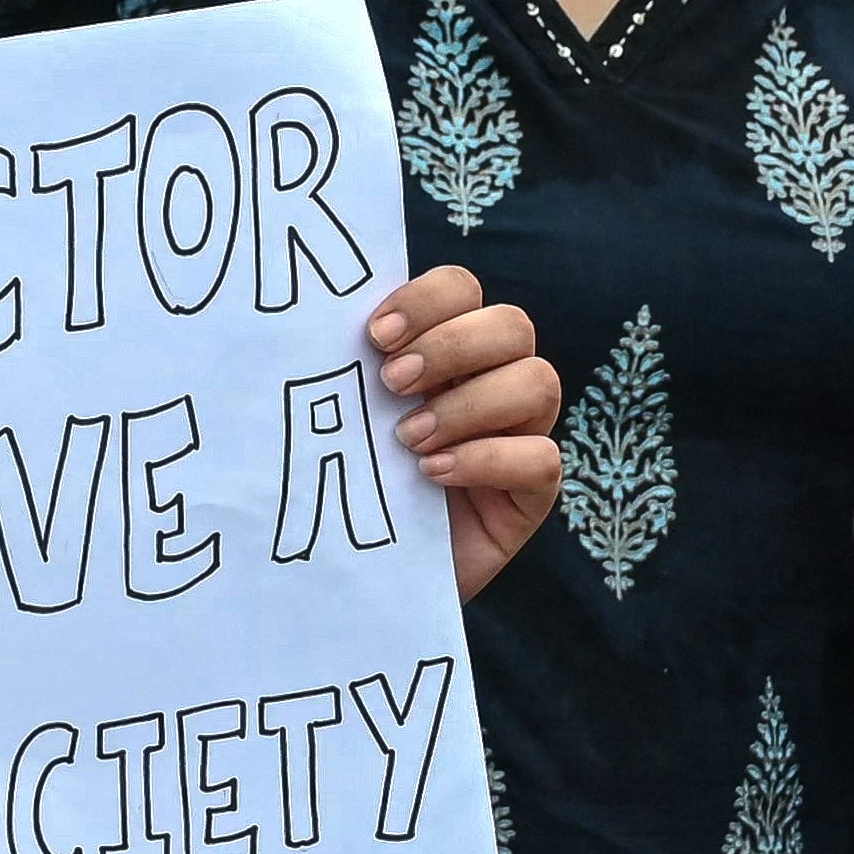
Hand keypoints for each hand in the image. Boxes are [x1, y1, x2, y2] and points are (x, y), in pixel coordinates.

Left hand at [371, 265, 560, 599]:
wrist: (356, 565)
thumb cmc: (344, 475)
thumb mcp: (342, 411)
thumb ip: (343, 362)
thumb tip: (311, 314)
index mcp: (445, 346)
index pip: (462, 289)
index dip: (427, 300)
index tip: (375, 336)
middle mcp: (491, 380)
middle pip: (512, 325)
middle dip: (451, 347)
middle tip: (392, 383)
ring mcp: (520, 434)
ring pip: (538, 382)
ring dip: (468, 404)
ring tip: (408, 439)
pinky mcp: (532, 492)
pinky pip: (542, 458)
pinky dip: (486, 458)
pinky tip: (432, 474)